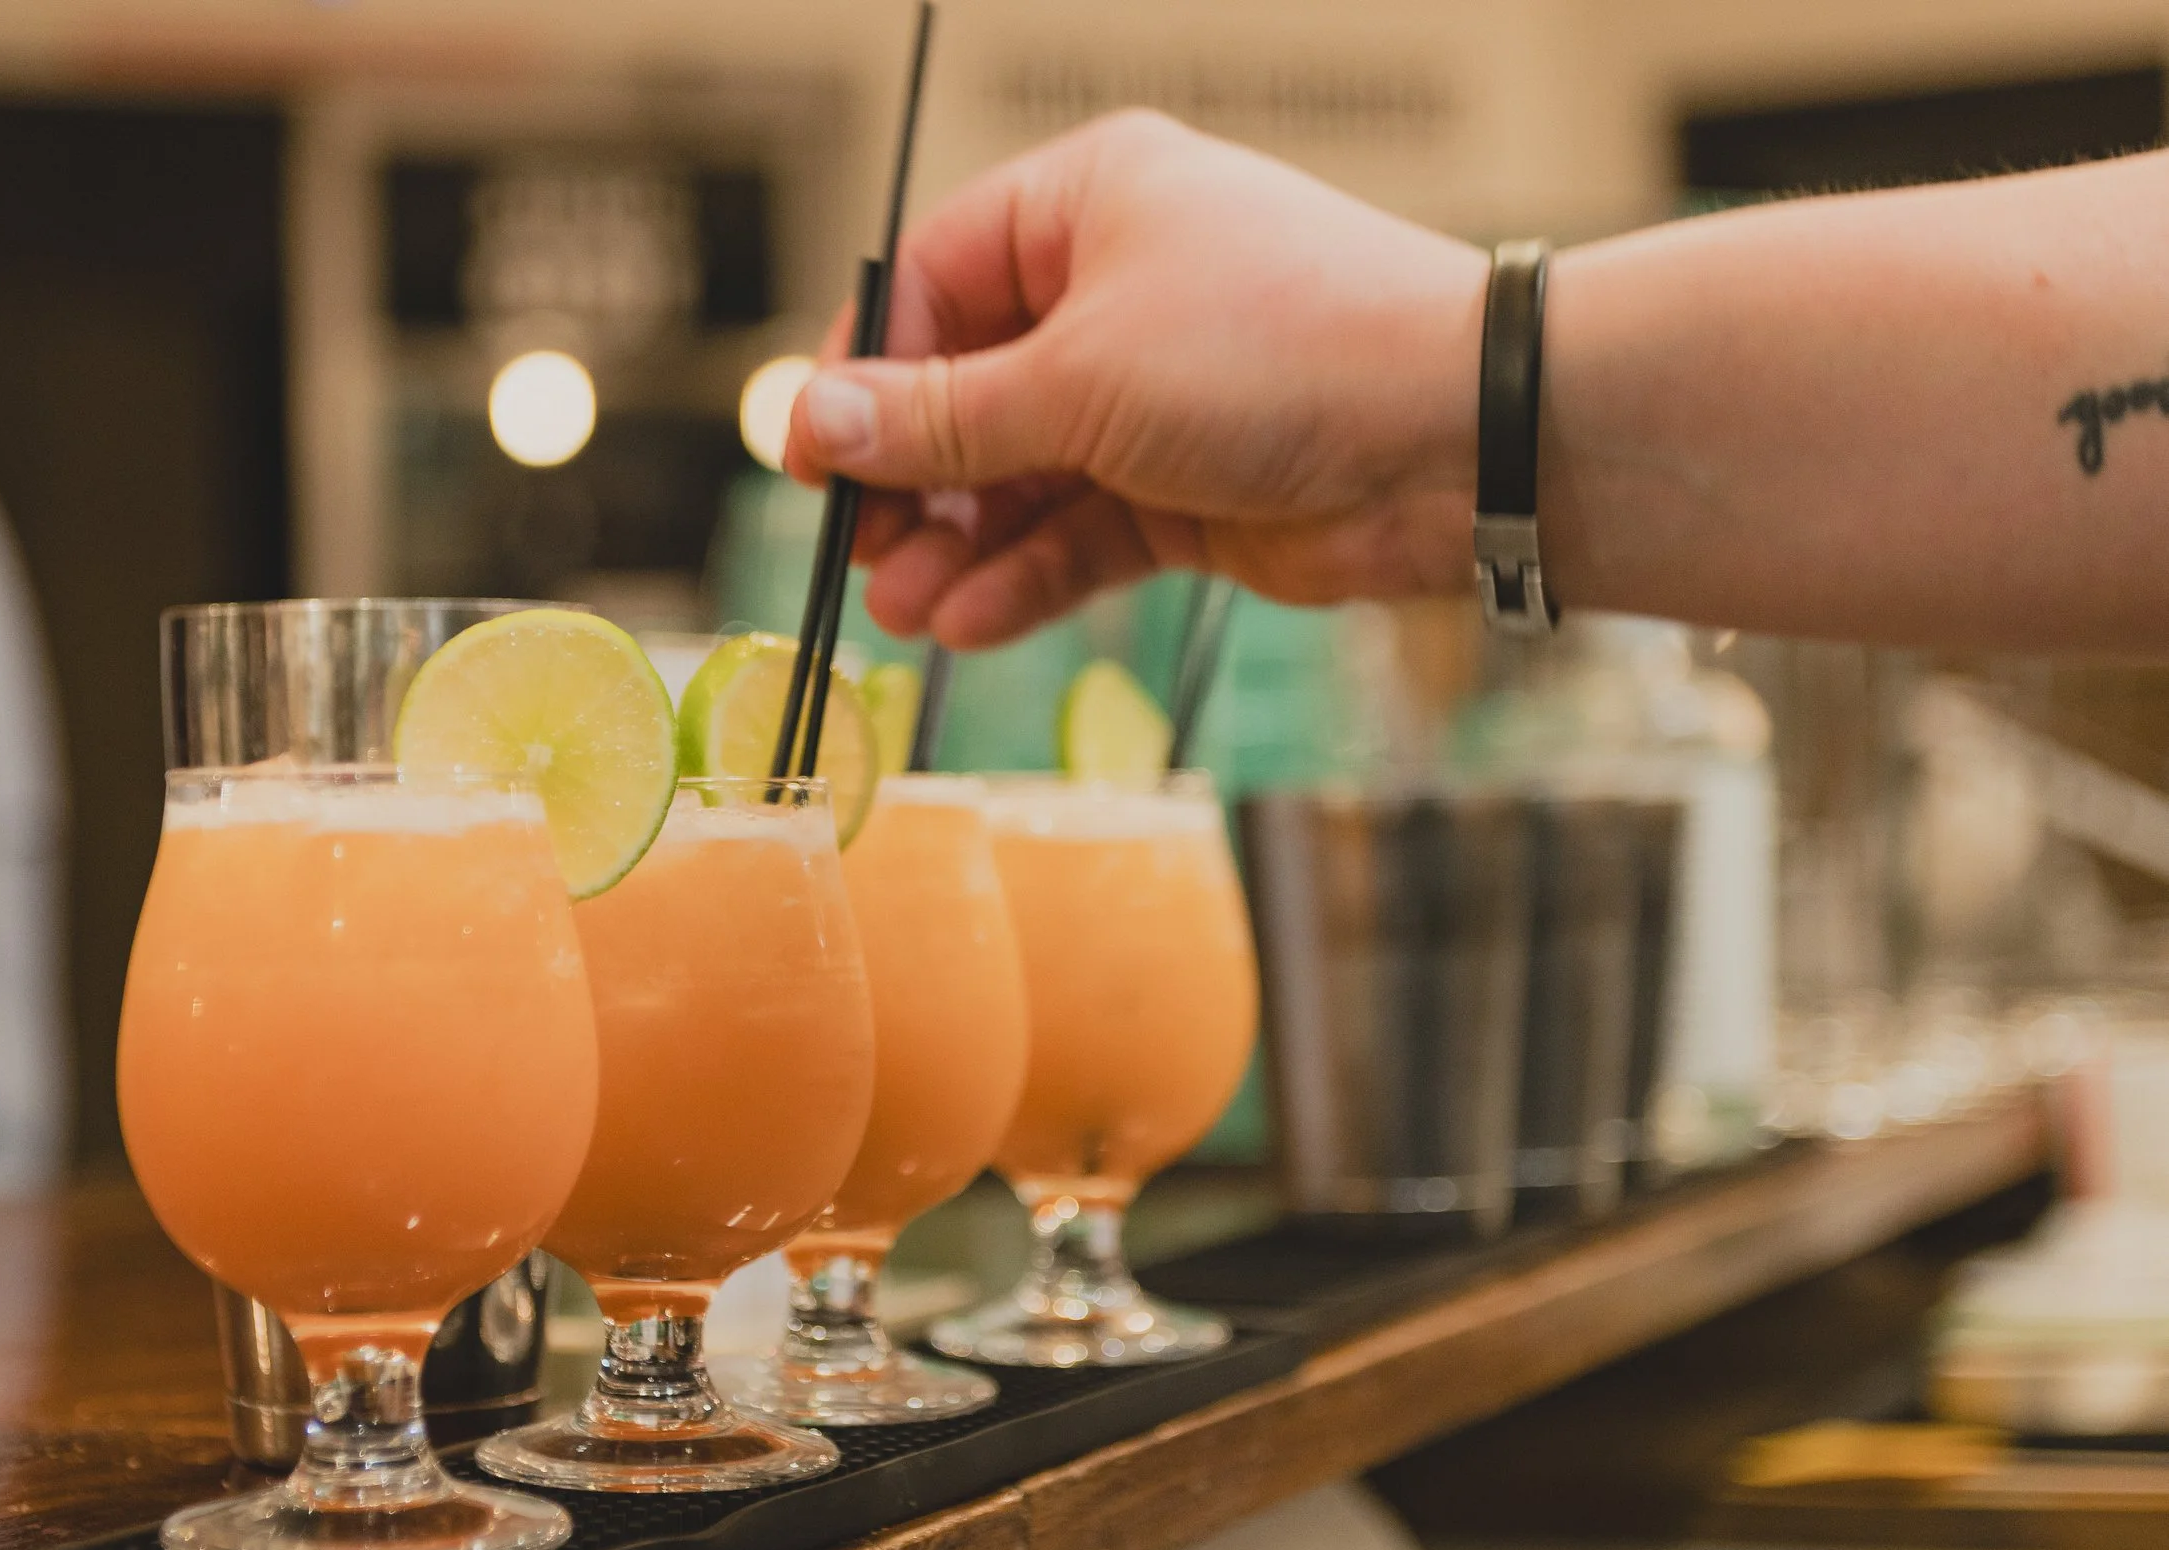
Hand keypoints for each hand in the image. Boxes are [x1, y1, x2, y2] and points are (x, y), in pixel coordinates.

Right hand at [784, 110, 1489, 648]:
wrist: (1456, 441)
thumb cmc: (1281, 352)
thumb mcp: (1079, 380)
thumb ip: (939, 418)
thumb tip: (811, 424)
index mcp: (1086, 208)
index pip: (932, 281)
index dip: (864, 372)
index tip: (812, 458)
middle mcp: (1114, 292)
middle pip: (965, 390)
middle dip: (910, 481)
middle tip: (860, 553)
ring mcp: (1151, 398)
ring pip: (1017, 477)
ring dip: (957, 546)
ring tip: (905, 612)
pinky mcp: (1185, 490)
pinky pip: (1077, 533)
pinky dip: (1025, 576)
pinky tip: (970, 623)